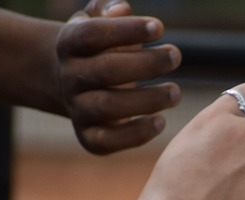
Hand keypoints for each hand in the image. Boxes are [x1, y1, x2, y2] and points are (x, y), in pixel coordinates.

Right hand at [55, 0, 182, 154]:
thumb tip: (121, 9)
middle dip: (145, 64)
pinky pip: (109, 142)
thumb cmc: (97, 48)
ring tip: (175, 93)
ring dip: (146, 100)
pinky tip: (160, 121)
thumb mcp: (97, 22)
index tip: (159, 27)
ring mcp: (77, 108)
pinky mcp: (88, 137)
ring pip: (108, 107)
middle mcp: (70, 77)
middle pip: (105, 70)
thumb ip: (108, 11)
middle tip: (175, 56)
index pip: (93, 34)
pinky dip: (136, 134)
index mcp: (69, 43)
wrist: (71, 84)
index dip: (126, 30)